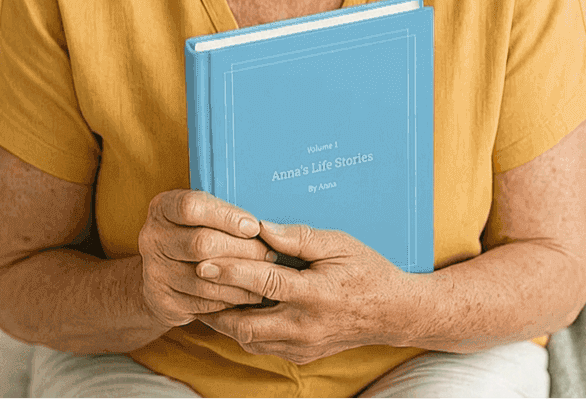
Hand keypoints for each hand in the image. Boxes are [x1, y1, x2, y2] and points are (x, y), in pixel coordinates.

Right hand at [137, 189, 274, 327]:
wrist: (159, 282)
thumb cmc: (190, 240)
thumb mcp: (198, 218)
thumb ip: (222, 215)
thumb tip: (266, 225)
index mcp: (163, 209)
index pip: (192, 206)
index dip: (226, 216)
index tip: (253, 226)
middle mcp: (153, 238)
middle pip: (202, 243)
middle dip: (243, 249)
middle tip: (269, 253)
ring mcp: (155, 272)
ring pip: (208, 276)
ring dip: (243, 277)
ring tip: (267, 275)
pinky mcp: (165, 302)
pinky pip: (206, 301)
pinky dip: (233, 298)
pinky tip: (251, 293)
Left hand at [200, 221, 420, 363]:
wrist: (392, 313)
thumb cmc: (367, 271)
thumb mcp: (340, 244)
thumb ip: (300, 237)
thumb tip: (262, 228)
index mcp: (316, 294)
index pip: (265, 284)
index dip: (232, 273)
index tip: (204, 263)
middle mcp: (306, 326)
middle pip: (247, 324)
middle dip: (215, 308)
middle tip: (192, 288)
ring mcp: (302, 346)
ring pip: (249, 341)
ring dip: (224, 323)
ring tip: (203, 301)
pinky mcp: (301, 356)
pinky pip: (262, 348)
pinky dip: (242, 332)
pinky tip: (232, 314)